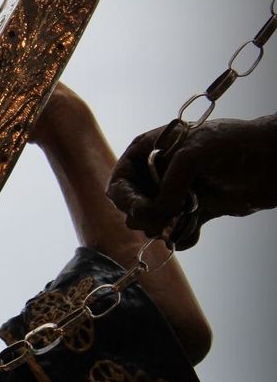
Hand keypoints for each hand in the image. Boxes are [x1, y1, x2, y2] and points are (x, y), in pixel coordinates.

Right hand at [106, 116, 276, 248]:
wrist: (272, 160)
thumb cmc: (233, 144)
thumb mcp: (194, 153)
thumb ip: (169, 183)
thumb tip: (156, 212)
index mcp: (148, 150)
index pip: (119, 181)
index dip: (125, 199)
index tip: (142, 211)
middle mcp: (157, 172)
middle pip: (131, 205)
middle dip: (143, 217)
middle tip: (158, 225)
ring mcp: (175, 192)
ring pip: (151, 221)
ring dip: (160, 229)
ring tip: (175, 228)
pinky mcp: (193, 209)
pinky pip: (176, 231)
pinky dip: (180, 238)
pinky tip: (188, 236)